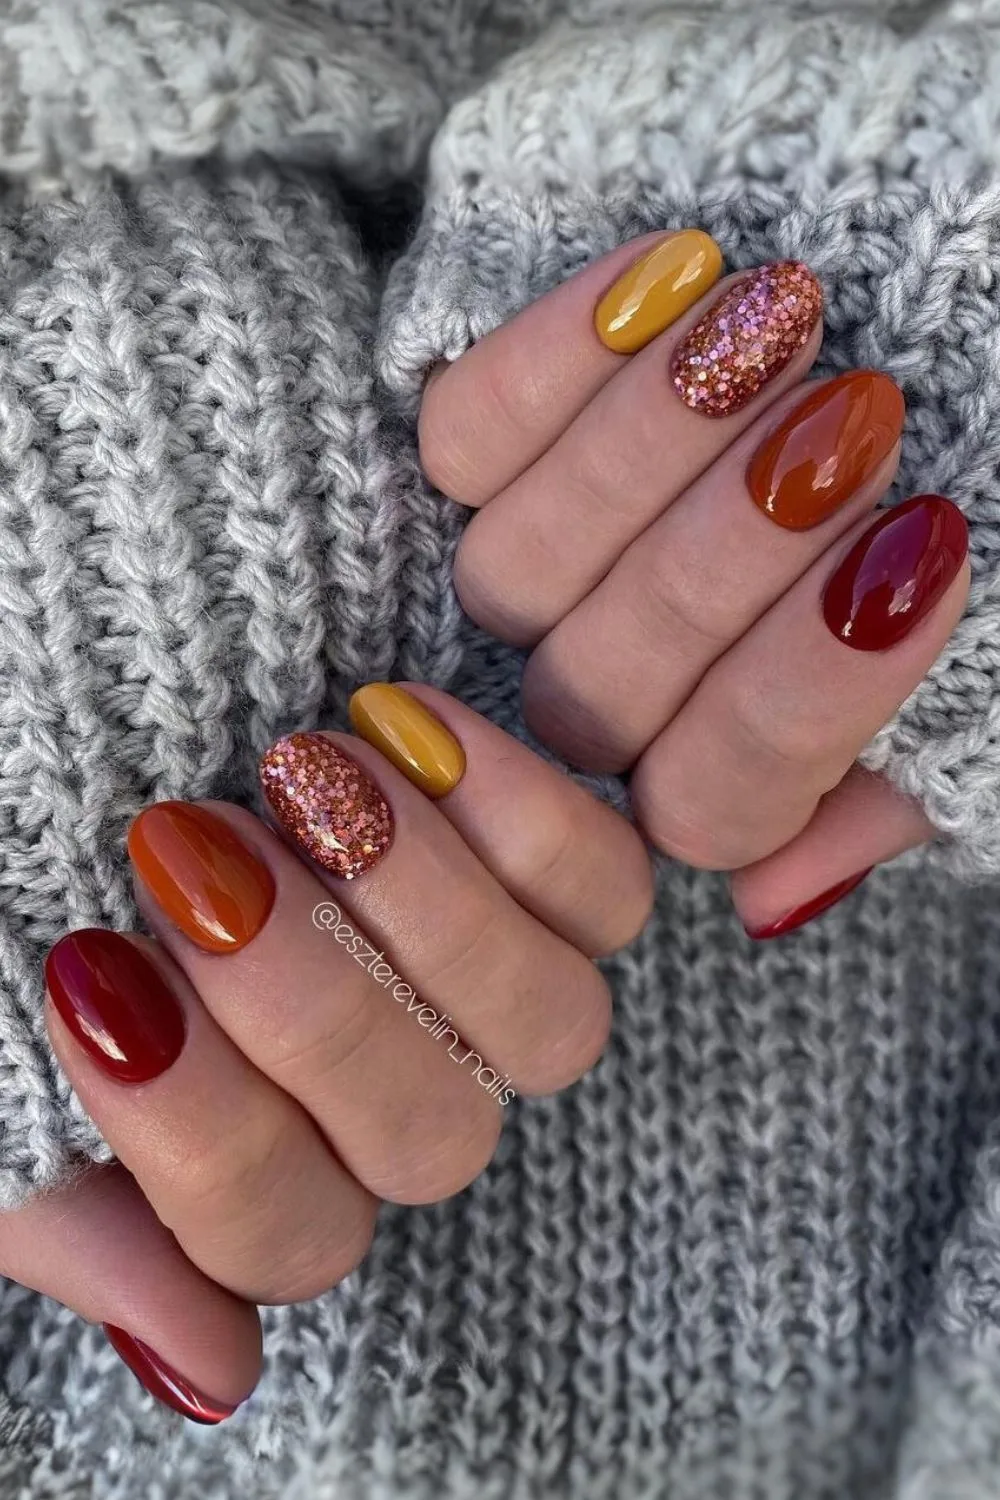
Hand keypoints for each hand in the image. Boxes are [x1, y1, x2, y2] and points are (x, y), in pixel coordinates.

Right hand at [1, 687, 650, 1420]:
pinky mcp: (546, 866)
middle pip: (432, 1138)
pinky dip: (516, 808)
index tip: (91, 972)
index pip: (285, 1231)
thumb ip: (69, 1218)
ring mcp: (484, 984)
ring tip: (299, 776)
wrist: (81, 684)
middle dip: (309, 1003)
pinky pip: (606, 885)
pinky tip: (395, 723)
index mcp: (263, 1161)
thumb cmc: (18, 882)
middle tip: (189, 853)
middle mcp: (394, 1093)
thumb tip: (218, 1375)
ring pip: (546, 1027)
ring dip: (424, 907)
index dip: (198, 1132)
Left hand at [419, 232, 970, 935]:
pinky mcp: (488, 444)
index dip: (803, 695)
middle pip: (602, 691)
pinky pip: (465, 436)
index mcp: (738, 759)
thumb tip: (770, 900)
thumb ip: (914, 770)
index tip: (923, 551)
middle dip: (729, 558)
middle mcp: (627, 685)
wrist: (968, 260)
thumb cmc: (992, 453)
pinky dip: (556, 362)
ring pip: (517, 575)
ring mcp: (549, 572)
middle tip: (857, 419)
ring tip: (782, 319)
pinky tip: (675, 276)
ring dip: (647, 451)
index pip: (715, 798)